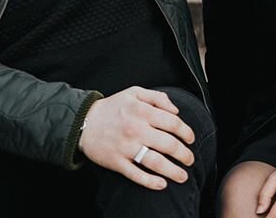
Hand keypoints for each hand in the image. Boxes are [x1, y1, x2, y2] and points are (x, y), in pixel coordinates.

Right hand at [79, 86, 194, 189]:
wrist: (84, 122)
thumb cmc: (113, 107)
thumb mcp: (135, 92)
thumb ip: (157, 97)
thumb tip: (176, 110)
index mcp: (142, 111)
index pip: (172, 123)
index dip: (186, 132)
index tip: (191, 139)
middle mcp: (136, 129)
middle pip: (168, 144)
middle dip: (184, 154)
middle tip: (190, 159)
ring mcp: (126, 147)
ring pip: (155, 162)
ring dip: (172, 171)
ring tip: (182, 176)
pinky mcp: (116, 162)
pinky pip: (136, 174)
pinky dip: (150, 182)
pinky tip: (162, 184)